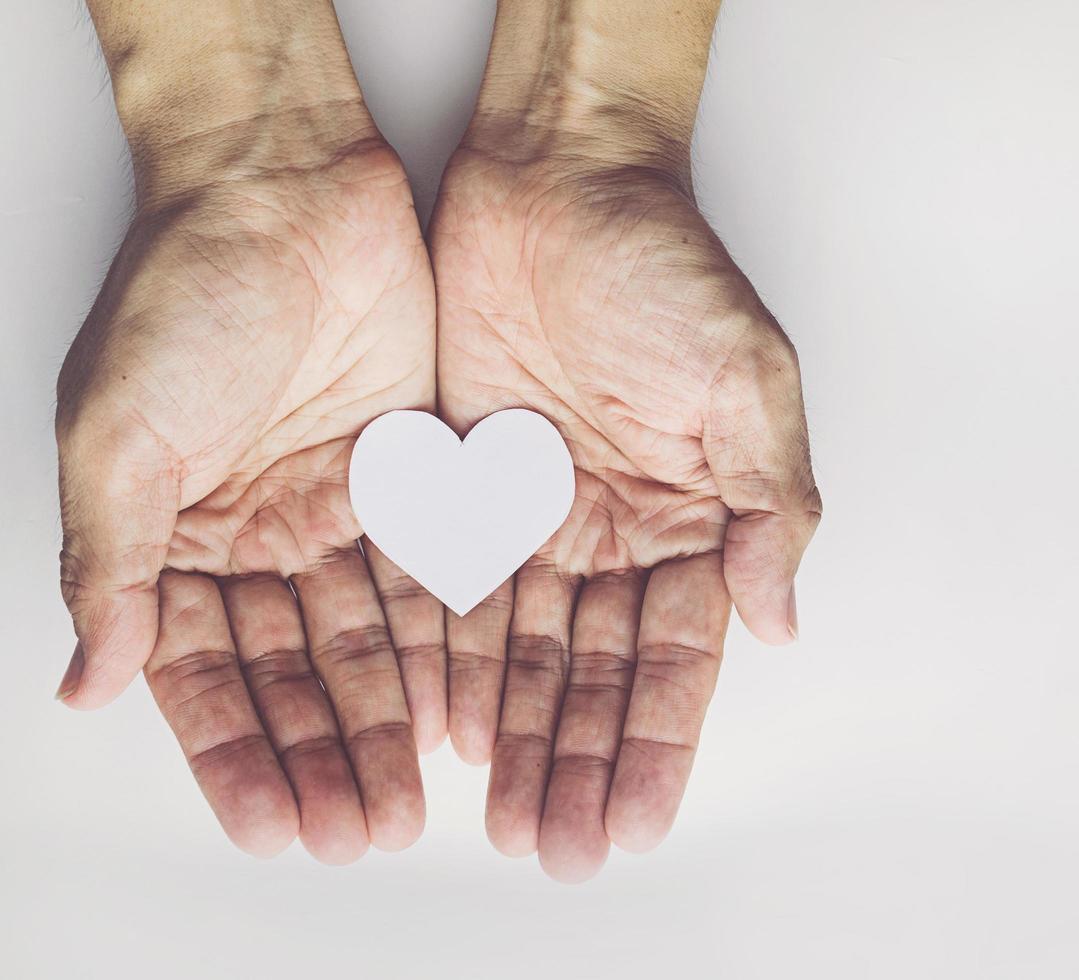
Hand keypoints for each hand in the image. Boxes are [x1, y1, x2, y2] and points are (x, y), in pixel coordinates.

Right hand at [58, 5, 442, 861]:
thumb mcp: (117, 432)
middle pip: (295, 673)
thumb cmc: (186, 292)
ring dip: (386, 724)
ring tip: (409, 807)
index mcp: (175, 536)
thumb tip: (86, 683)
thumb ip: (109, 560)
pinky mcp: (416, 476)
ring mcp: (342, 509)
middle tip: (357, 835)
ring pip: (369, 642)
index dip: (236, 755)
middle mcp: (260, 534)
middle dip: (325, 758)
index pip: (205, 674)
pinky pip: (434, 578)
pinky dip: (445, 648)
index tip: (271, 829)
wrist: (287, 186)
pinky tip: (461, 715)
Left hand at [430, 98, 820, 877]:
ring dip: (519, 738)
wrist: (556, 178)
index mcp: (695, 516)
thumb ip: (772, 503)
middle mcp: (618, 530)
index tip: (635, 822)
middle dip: (580, 764)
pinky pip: (453, 594)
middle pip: (595, 674)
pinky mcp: (464, 486)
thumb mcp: (749, 379)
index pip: (675, 656)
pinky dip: (451, 665)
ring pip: (524, 652)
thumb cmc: (665, 265)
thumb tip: (781, 620)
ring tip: (507, 821)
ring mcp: (539, 515)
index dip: (655, 744)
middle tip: (561, 849)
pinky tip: (449, 732)